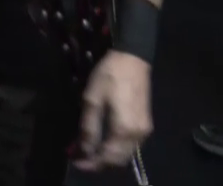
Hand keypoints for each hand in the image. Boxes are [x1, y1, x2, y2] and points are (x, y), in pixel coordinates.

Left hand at [75, 50, 152, 170]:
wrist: (133, 59)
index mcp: (124, 129)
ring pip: (126, 154)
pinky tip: (104, 141)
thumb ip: (89, 127)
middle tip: (81, 157)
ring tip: (89, 149)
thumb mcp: (92, 99)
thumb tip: (85, 149)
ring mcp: (144, 131)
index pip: (108, 157)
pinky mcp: (146, 125)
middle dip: (100, 162)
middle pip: (119, 160)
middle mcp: (138, 135)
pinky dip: (117, 148)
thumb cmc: (110, 76)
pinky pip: (131, 145)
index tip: (76, 162)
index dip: (91, 163)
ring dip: (109, 156)